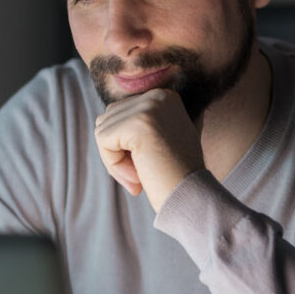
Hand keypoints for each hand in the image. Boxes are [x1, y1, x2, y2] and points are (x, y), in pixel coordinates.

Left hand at [94, 89, 204, 211]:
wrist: (192, 198)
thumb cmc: (175, 176)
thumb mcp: (164, 140)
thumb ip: (146, 125)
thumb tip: (111, 116)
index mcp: (164, 96)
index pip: (119, 114)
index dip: (124, 146)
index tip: (145, 166)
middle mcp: (158, 95)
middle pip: (107, 120)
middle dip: (116, 152)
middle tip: (141, 173)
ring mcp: (149, 107)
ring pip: (102, 131)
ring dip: (115, 160)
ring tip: (141, 175)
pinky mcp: (138, 123)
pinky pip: (102, 141)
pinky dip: (113, 164)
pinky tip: (138, 176)